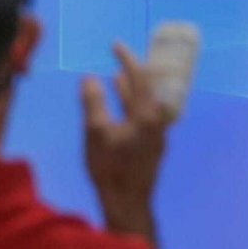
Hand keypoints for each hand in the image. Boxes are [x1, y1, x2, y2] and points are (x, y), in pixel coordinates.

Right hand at [81, 43, 169, 243]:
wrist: (128, 204)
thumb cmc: (111, 169)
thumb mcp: (96, 132)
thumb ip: (93, 102)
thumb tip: (89, 78)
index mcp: (148, 116)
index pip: (140, 78)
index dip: (127, 59)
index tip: (116, 45)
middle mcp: (157, 122)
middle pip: (147, 90)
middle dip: (132, 72)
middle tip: (120, 56)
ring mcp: (156, 135)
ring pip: (144, 105)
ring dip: (130, 90)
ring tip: (116, 76)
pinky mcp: (151, 146)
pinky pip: (142, 116)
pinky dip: (130, 105)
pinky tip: (119, 104)